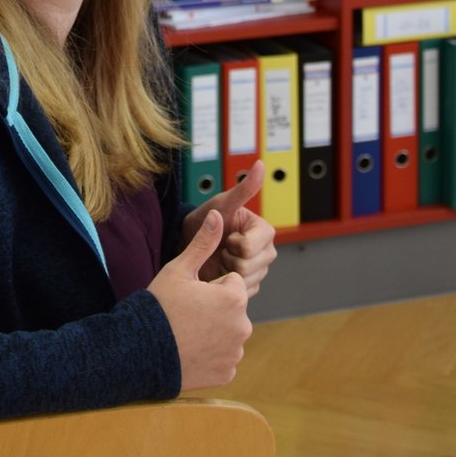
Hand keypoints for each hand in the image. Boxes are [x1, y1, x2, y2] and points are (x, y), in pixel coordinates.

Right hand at [147, 209, 252, 389]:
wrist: (140, 352)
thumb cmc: (159, 306)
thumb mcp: (179, 269)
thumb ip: (203, 243)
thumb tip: (216, 214)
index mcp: (234, 297)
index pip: (232, 283)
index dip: (210, 286)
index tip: (191, 295)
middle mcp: (243, 326)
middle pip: (232, 309)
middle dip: (215, 309)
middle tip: (186, 314)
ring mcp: (236, 352)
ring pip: (229, 334)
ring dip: (214, 332)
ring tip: (186, 333)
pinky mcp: (228, 373)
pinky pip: (224, 358)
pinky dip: (211, 355)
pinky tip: (190, 351)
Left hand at [180, 161, 277, 296]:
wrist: (189, 246)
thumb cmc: (204, 222)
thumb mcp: (221, 204)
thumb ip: (243, 188)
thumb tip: (261, 164)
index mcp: (264, 231)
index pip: (251, 246)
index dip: (233, 244)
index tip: (225, 236)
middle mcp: (266, 251)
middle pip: (250, 266)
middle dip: (229, 259)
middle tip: (220, 249)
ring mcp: (259, 270)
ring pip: (245, 281)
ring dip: (226, 272)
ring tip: (220, 259)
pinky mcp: (251, 286)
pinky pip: (241, 292)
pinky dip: (227, 285)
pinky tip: (221, 273)